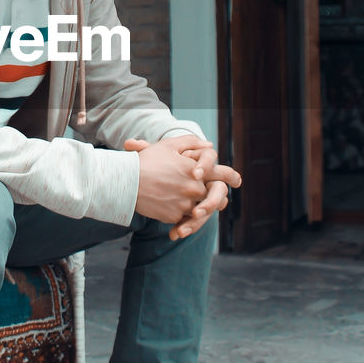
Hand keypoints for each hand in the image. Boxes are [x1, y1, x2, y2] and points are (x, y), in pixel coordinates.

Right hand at [125, 137, 241, 239]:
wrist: (126, 182)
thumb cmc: (147, 161)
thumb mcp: (168, 146)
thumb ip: (191, 142)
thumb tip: (209, 144)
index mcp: (195, 170)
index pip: (221, 174)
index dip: (231, 176)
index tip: (237, 180)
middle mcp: (193, 188)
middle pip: (213, 196)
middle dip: (214, 197)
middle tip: (219, 199)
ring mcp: (184, 205)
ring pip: (200, 210)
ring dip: (198, 208)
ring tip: (195, 207)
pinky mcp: (174, 217)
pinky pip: (184, 220)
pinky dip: (183, 217)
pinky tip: (175, 212)